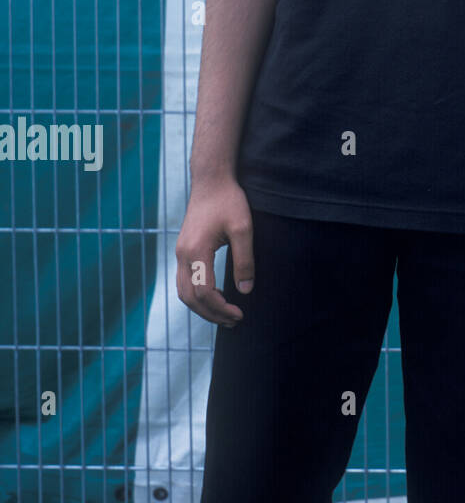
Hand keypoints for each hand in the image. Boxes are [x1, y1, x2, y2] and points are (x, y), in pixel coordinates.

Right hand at [175, 178, 254, 327]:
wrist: (211, 180)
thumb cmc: (229, 201)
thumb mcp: (243, 228)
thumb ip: (245, 260)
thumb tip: (246, 290)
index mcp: (196, 252)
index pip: (204, 293)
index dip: (221, 309)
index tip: (240, 315)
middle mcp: (183, 255)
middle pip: (190, 298)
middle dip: (212, 314)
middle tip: (234, 321)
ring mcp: (180, 253)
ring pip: (183, 292)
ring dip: (202, 307)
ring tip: (225, 315)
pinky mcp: (183, 250)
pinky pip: (185, 281)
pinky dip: (197, 295)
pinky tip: (216, 296)